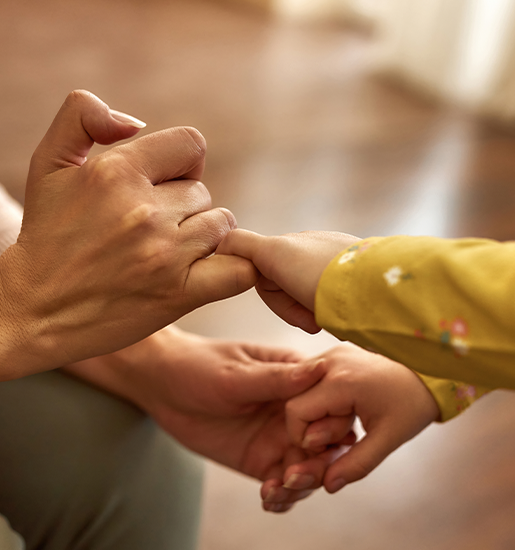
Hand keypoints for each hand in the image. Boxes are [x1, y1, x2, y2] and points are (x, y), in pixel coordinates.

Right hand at [0, 91, 256, 379]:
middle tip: (153, 230)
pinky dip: (234, 269)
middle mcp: (145, 211)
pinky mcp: (180, 294)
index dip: (183, 163)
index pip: (191, 144)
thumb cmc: (46, 236)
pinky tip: (208, 272)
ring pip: (222, 226)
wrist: (35, 310)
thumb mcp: (48, 163)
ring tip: (170, 253)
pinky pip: (239, 271)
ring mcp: (166, 254)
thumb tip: (135, 121)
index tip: (164, 185)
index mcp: (117, 171)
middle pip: (203, 192)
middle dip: (184, 206)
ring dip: (204, 237)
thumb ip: (82, 116)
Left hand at [65, 326, 329, 511]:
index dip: (332, 425)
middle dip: (320, 464)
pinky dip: (282, 497)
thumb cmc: (199, 366)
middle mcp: (293, 410)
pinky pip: (282, 484)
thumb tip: (321, 369)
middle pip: (326, 442)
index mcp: (295, 378)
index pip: (331, 403)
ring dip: (302, 485)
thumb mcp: (236, 374)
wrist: (162, 385)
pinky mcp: (260, 459)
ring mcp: (278, 436)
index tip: (316, 441)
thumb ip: (277, 379)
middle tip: (296, 476)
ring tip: (278, 488)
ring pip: (308, 468)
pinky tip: (268, 496)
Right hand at [216, 229, 359, 332]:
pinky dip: (328, 313)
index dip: (271, 294)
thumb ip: (241, 244)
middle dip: (292, 308)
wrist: (374, 290)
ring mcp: (337, 264)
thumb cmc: (320, 274)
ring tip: (325, 321)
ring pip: (305, 298)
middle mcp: (316, 249)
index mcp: (297, 241)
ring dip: (309, 313)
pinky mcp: (356, 280)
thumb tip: (221, 242)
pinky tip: (339, 318)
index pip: (264, 270)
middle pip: (284, 287)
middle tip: (310, 322)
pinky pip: (330, 301)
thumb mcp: (273, 253)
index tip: (285, 303)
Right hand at [273, 343, 438, 498]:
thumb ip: (356, 463)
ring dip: (316, 410)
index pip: (296, 412)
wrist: (430, 371)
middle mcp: (330, 360)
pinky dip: (321, 398)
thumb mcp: (388, 438)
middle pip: (295, 400)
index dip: (305, 438)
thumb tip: (328, 485)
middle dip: (312, 425)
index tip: (331, 447)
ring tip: (347, 417)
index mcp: (342, 381)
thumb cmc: (412, 403)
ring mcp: (332, 353)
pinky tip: (344, 405)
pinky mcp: (335, 353)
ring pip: (300, 389)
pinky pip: (311, 380)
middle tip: (343, 433)